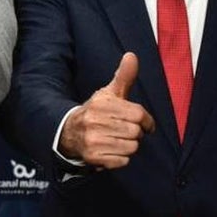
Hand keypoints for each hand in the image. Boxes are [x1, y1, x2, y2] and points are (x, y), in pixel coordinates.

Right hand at [59, 52, 155, 168]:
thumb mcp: (109, 93)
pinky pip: (123, 161)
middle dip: (135, 133)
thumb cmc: (97, 111)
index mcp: (102, 103)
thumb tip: (132, 55)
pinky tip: (111, 149)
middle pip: (136, 132)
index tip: (143, 122)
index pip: (138, 114)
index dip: (145, 120)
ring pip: (131, 147)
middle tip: (125, 130)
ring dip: (129, 145)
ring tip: (118, 139)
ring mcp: (93, 140)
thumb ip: (124, 76)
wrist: (71, 132)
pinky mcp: (93, 157)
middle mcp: (95, 121)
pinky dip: (121, 158)